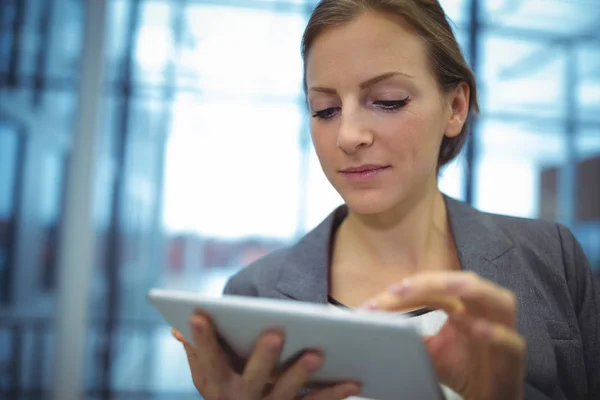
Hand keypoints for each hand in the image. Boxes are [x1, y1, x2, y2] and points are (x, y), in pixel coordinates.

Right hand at [172, 311, 360, 399]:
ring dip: (300, 373)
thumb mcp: (207, 378)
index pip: (206, 359)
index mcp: (217, 384)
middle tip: (276, 333)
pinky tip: (354, 381)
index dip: (201, 339)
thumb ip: (197, 353)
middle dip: (263, 356)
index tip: (199, 313)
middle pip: (252, 377)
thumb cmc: (225, 392)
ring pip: (285, 392)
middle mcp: (240, 399)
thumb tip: (178, 328)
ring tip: (317, 353)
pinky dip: (334, 394)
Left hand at [361, 271, 525, 399]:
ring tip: (446, 287)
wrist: (487, 398)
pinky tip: (477, 329)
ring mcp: (503, 330)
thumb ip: (408, 336)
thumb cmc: (461, 370)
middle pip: (464, 283)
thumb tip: (375, 326)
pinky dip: (496, 334)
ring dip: (471, 290)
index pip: (435, 289)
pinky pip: (512, 341)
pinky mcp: (514, 356)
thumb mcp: (427, 352)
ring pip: (499, 299)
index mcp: (462, 306)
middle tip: (399, 289)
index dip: (408, 290)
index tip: (378, 301)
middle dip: (432, 282)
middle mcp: (484, 311)